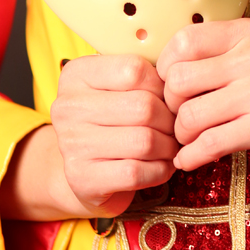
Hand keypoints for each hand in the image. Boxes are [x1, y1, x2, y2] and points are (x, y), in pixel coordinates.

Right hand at [50, 54, 178, 216]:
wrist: (81, 170)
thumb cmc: (109, 120)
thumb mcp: (116, 87)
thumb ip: (143, 75)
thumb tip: (181, 81)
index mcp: (77, 74)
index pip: (134, 70)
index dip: (162, 85)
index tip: (169, 98)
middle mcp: (68, 107)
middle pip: (143, 107)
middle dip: (170, 120)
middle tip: (176, 127)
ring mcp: (71, 144)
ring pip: (144, 141)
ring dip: (168, 147)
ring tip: (171, 146)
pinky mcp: (81, 179)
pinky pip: (136, 173)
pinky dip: (159, 170)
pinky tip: (161, 166)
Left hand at [157, 18, 249, 200]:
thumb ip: (220, 54)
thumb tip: (162, 70)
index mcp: (248, 33)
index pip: (183, 41)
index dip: (166, 67)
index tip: (171, 87)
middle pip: (179, 80)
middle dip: (171, 106)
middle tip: (182, 117)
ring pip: (190, 115)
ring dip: (182, 135)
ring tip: (191, 140)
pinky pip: (210, 144)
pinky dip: (192, 157)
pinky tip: (190, 161)